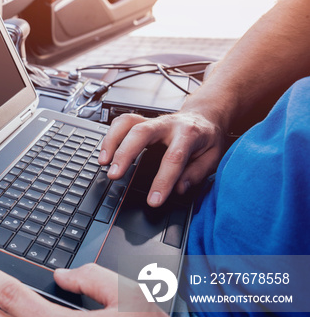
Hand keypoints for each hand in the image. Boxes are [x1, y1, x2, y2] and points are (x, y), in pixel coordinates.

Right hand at [98, 112, 225, 206]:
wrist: (204, 116)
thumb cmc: (207, 138)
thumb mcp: (213, 157)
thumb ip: (197, 173)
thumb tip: (179, 188)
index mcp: (189, 133)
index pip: (174, 158)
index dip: (163, 181)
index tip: (154, 200)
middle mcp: (168, 124)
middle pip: (141, 133)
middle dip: (125, 154)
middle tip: (114, 174)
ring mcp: (152, 120)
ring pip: (127, 123)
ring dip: (111, 141)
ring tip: (103, 162)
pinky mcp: (141, 121)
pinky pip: (121, 122)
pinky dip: (110, 136)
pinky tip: (105, 152)